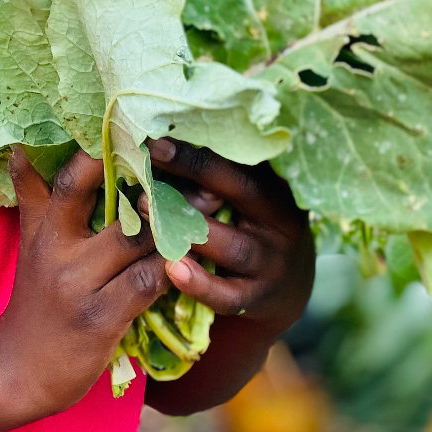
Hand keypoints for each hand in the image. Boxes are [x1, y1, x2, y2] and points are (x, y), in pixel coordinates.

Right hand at [0, 147, 174, 419]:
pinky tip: (196, 257)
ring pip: (135, 239)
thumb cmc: (34, 303)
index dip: (100, 150)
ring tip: (212, 200)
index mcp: (42, 229)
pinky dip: (175, 268)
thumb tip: (19, 147)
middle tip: (188, 154)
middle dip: (147, 175)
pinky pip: (147, 284)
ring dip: (175, 220)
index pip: (69, 177)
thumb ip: (32, 198)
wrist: (16, 371)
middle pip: (101, 197)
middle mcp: (56, 250)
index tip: (137, 124)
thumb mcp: (29, 245)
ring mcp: (78, 285)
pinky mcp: (100, 319)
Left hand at [148, 139, 314, 331]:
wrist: (285, 289)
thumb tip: (155, 137)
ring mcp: (271, 262)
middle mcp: (280, 221)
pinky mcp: (258, 298)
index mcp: (276, 187)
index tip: (158, 133)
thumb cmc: (248, 228)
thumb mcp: (246, 197)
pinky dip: (201, 284)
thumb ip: (215, 174)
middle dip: (196, 169)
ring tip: (145, 210)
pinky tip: (173, 269)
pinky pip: (229, 294)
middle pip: (243, 190)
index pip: (243, 159)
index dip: (201, 145)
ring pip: (232, 246)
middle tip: (150, 158)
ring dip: (189, 230)